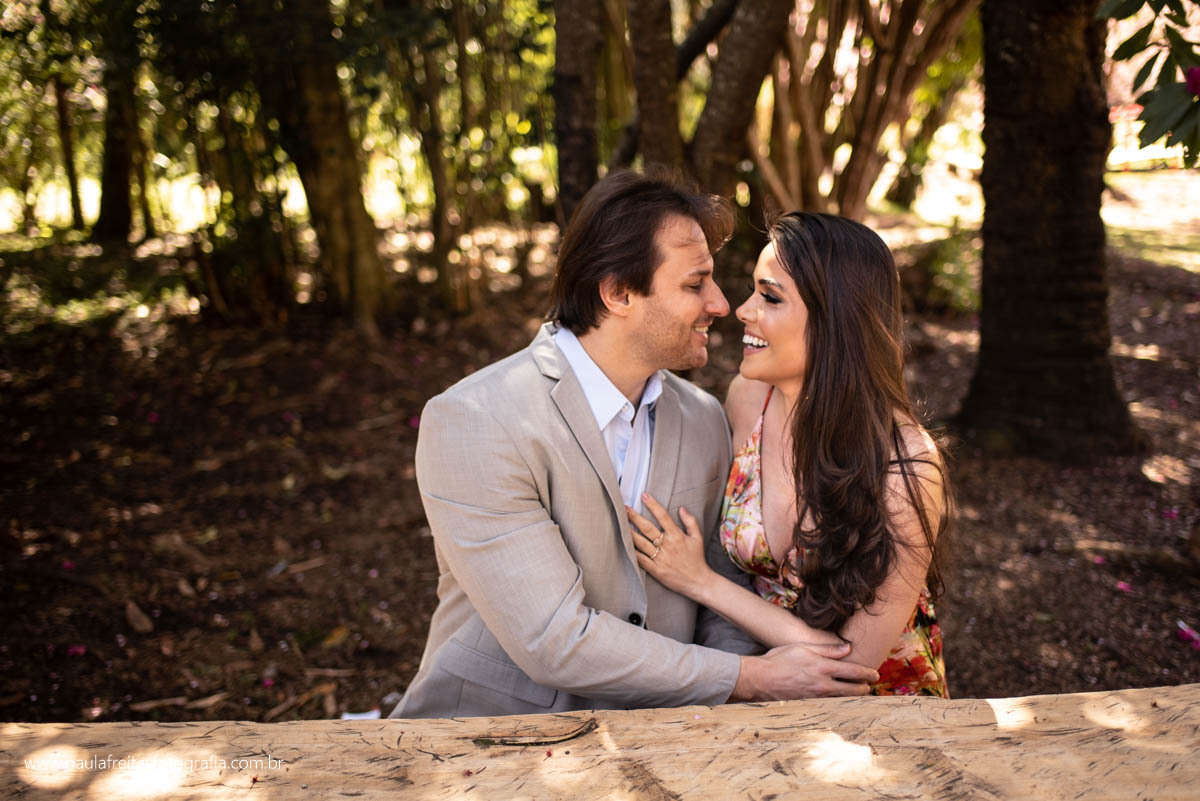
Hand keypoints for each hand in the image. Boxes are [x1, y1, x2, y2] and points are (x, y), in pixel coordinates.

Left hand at [628, 493, 711, 597]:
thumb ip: (690, 521)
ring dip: (629, 532)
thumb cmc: (697, 559)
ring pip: (641, 543)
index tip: (644, 496)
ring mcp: (660, 558)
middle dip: (634, 517)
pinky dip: (632, 552)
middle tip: (624, 508)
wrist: (699, 582)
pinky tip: (624, 545)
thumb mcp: (697, 538)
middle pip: (647, 528)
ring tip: (620, 524)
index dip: (653, 505)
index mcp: (677, 536)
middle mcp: (667, 545)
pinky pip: (641, 560)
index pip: (662, 516)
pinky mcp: (656, 570)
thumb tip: (682, 508)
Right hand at [731, 642, 877, 700]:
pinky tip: (840, 699)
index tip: (875, 674)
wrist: (760, 679)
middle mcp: (823, 685)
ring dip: (854, 696)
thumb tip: (847, 648)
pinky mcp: (810, 704)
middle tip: (869, 685)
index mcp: (823, 668)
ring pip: (844, 699)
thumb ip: (827, 649)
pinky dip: (839, 701)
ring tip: (859, 692)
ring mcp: (817, 697)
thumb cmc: (779, 659)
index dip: (868, 673)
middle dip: (864, 688)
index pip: (853, 672)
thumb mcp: (803, 647)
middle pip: (853, 690)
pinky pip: (830, 704)